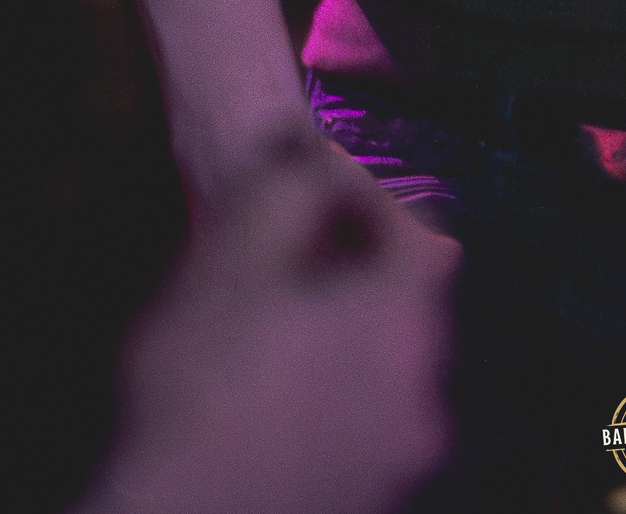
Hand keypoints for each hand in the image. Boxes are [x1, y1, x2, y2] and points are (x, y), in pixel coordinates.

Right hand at [82, 130, 458, 513]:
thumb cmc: (200, 383)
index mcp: (407, 319)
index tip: (309, 186)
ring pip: (383, 360)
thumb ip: (290, 183)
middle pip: (404, 295)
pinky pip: (360, 420)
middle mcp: (425, 388)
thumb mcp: (233, 254)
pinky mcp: (366, 500)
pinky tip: (268, 393)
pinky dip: (329, 393)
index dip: (365, 193)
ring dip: (341, 330)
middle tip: (288, 252)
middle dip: (354, 262)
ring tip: (272, 326)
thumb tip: (313, 147)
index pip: (416, 224)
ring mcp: (400, 455)